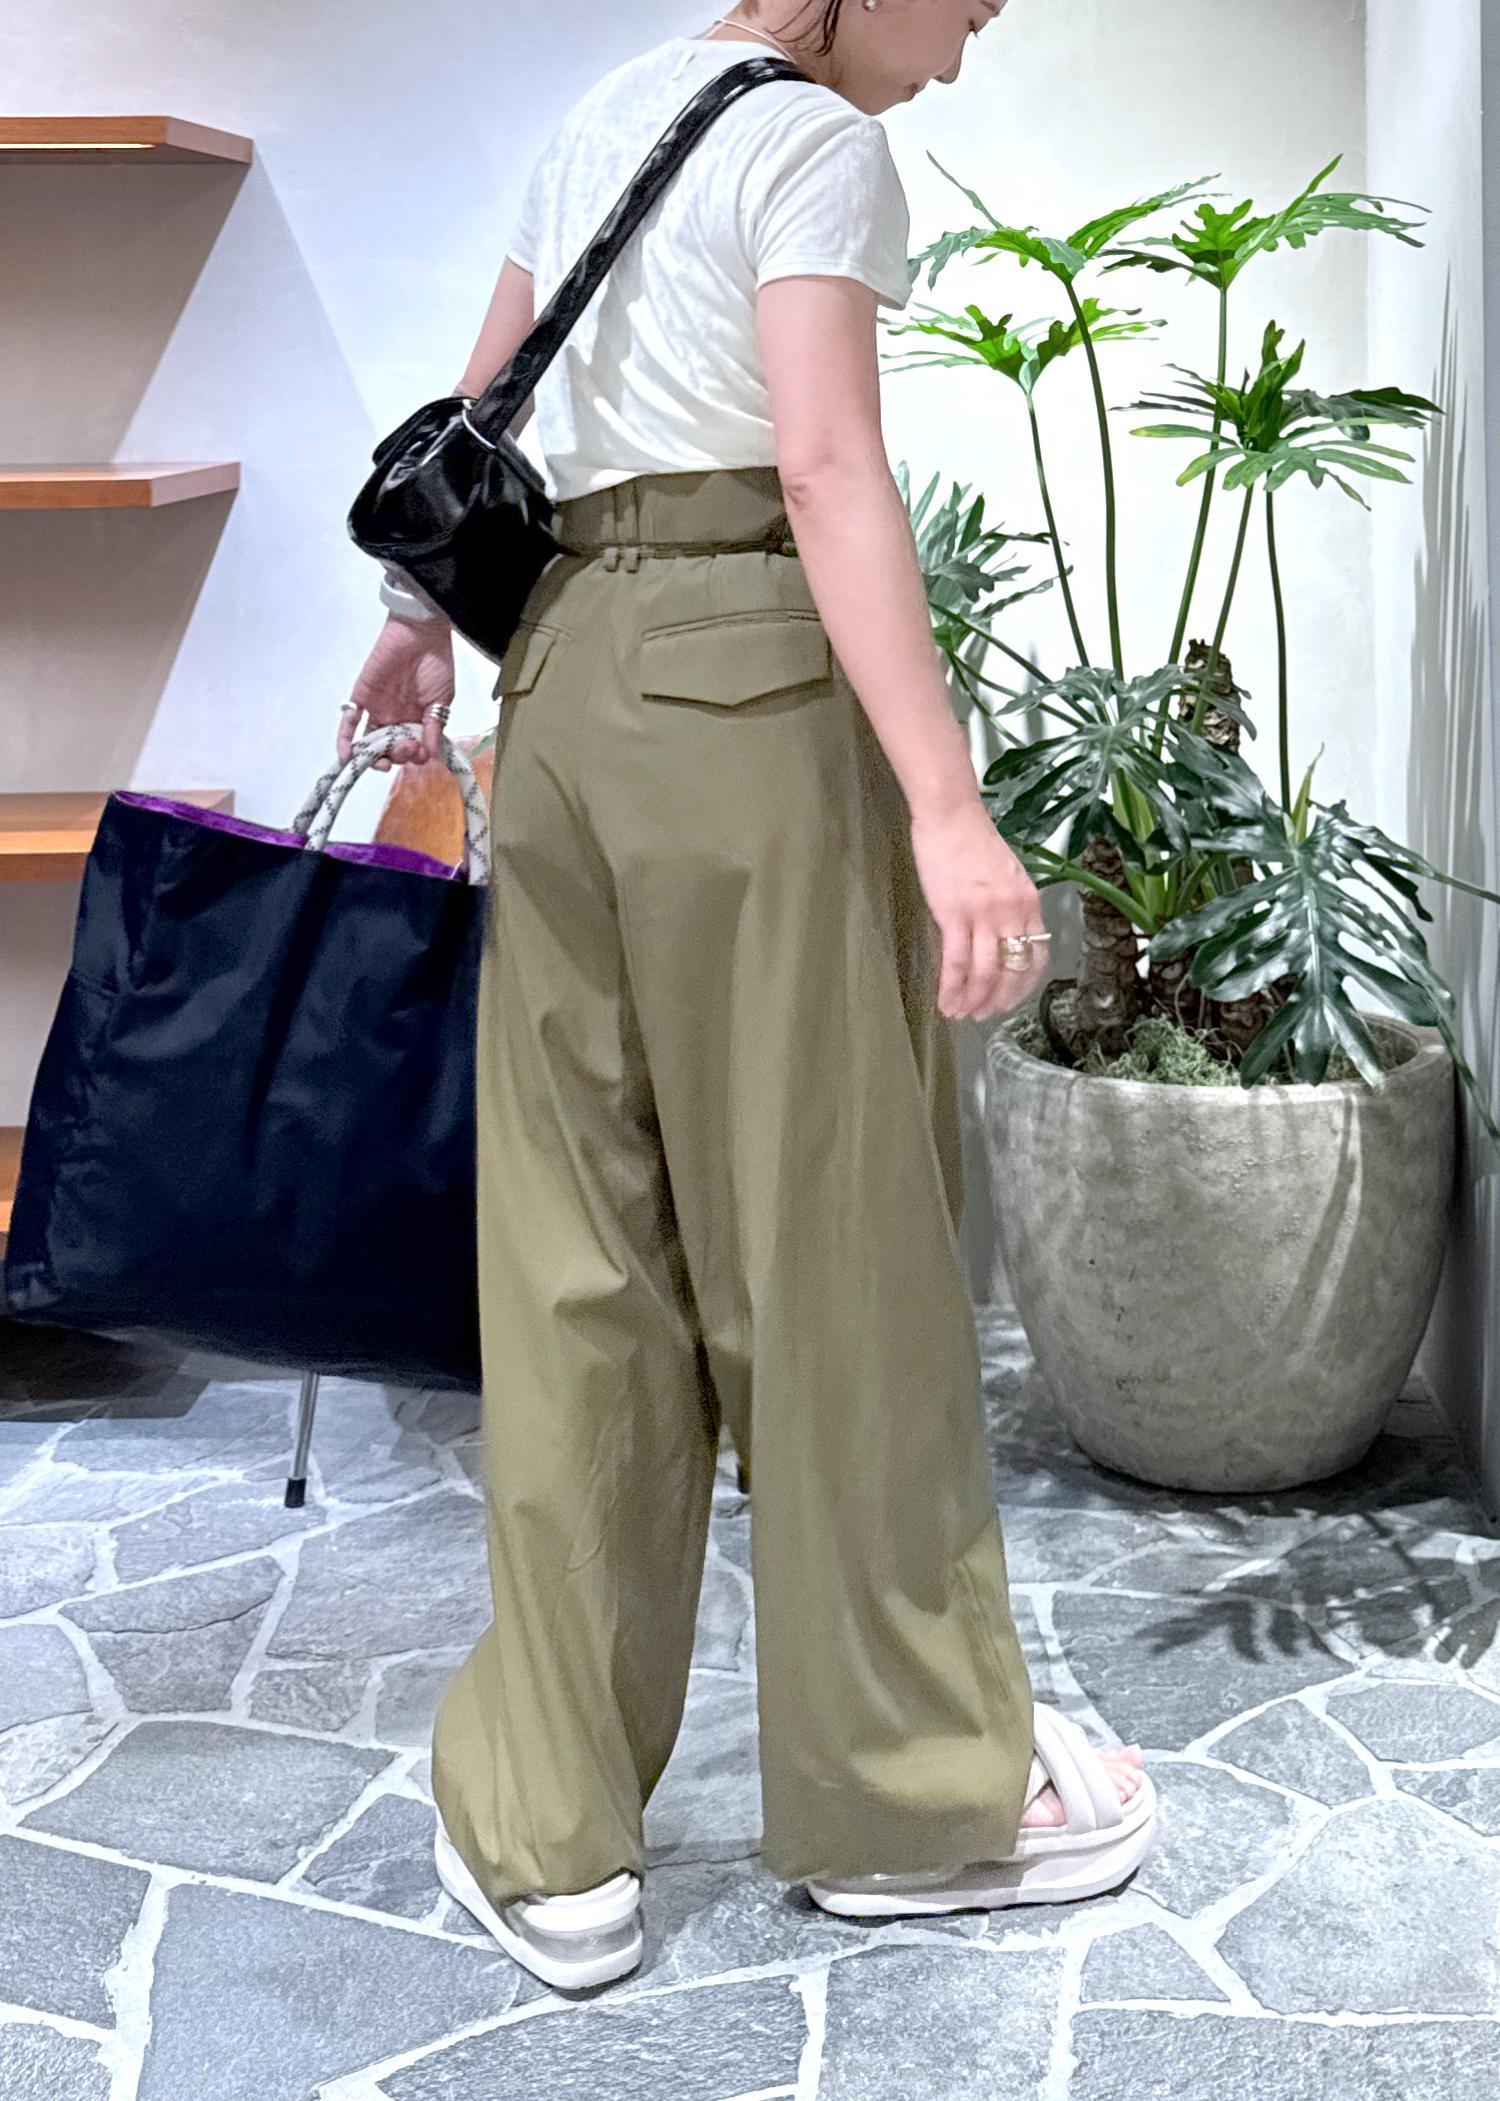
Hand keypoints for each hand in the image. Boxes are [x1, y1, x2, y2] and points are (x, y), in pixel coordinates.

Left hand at [339, 615, 456, 772]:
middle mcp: (395, 718)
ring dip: (373, 757)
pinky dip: (345, 740)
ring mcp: (377, 709)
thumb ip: (435, 726)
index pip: (410, 750)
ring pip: (369, 742)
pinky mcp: (361, 697)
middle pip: (389, 750)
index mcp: (415, 721)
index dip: (414, 757)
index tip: (421, 752)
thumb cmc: (436, 663)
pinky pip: (349, 722)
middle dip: (397, 756)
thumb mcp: (442, 699)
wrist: (420, 633)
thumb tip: (429, 754)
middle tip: (406, 748)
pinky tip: (346, 757)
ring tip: (381, 760)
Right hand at [909, 797, 1049, 1020]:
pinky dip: (951, 987)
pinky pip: (956, 963)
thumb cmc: (971, 840)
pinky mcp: (955, 914)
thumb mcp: (1006, 874)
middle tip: (983, 1016)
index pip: (1036, 956)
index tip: (1010, 1000)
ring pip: (985, 973)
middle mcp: (1013, 912)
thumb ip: (1009, 905)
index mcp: (1029, 903)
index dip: (1023, 986)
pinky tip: (945, 1001)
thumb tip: (1000, 935)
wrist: (951, 816)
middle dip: (997, 1001)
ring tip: (961, 1014)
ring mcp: (985, 915)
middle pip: (1011, 971)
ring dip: (973, 1000)